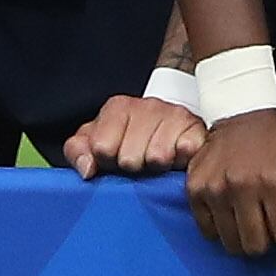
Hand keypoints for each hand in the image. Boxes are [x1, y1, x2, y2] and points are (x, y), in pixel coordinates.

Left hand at [61, 92, 201, 178]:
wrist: (171, 128)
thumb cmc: (129, 139)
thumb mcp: (96, 142)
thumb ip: (78, 151)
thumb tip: (87, 169)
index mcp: (119, 107)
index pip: (102, 148)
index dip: (107, 162)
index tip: (114, 160)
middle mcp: (148, 106)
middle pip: (130, 158)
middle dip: (132, 168)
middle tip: (139, 163)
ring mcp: (175, 115)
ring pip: (157, 158)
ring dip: (156, 169)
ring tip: (156, 163)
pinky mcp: (197, 130)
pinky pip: (185, 154)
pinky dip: (181, 164)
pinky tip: (176, 160)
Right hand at [186, 110, 275, 257]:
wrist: (244, 115)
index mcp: (273, 181)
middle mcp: (241, 186)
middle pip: (255, 246)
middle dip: (266, 240)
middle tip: (267, 224)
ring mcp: (215, 188)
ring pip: (230, 243)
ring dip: (242, 238)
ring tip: (250, 220)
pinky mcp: (195, 188)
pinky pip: (206, 231)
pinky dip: (219, 229)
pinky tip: (231, 214)